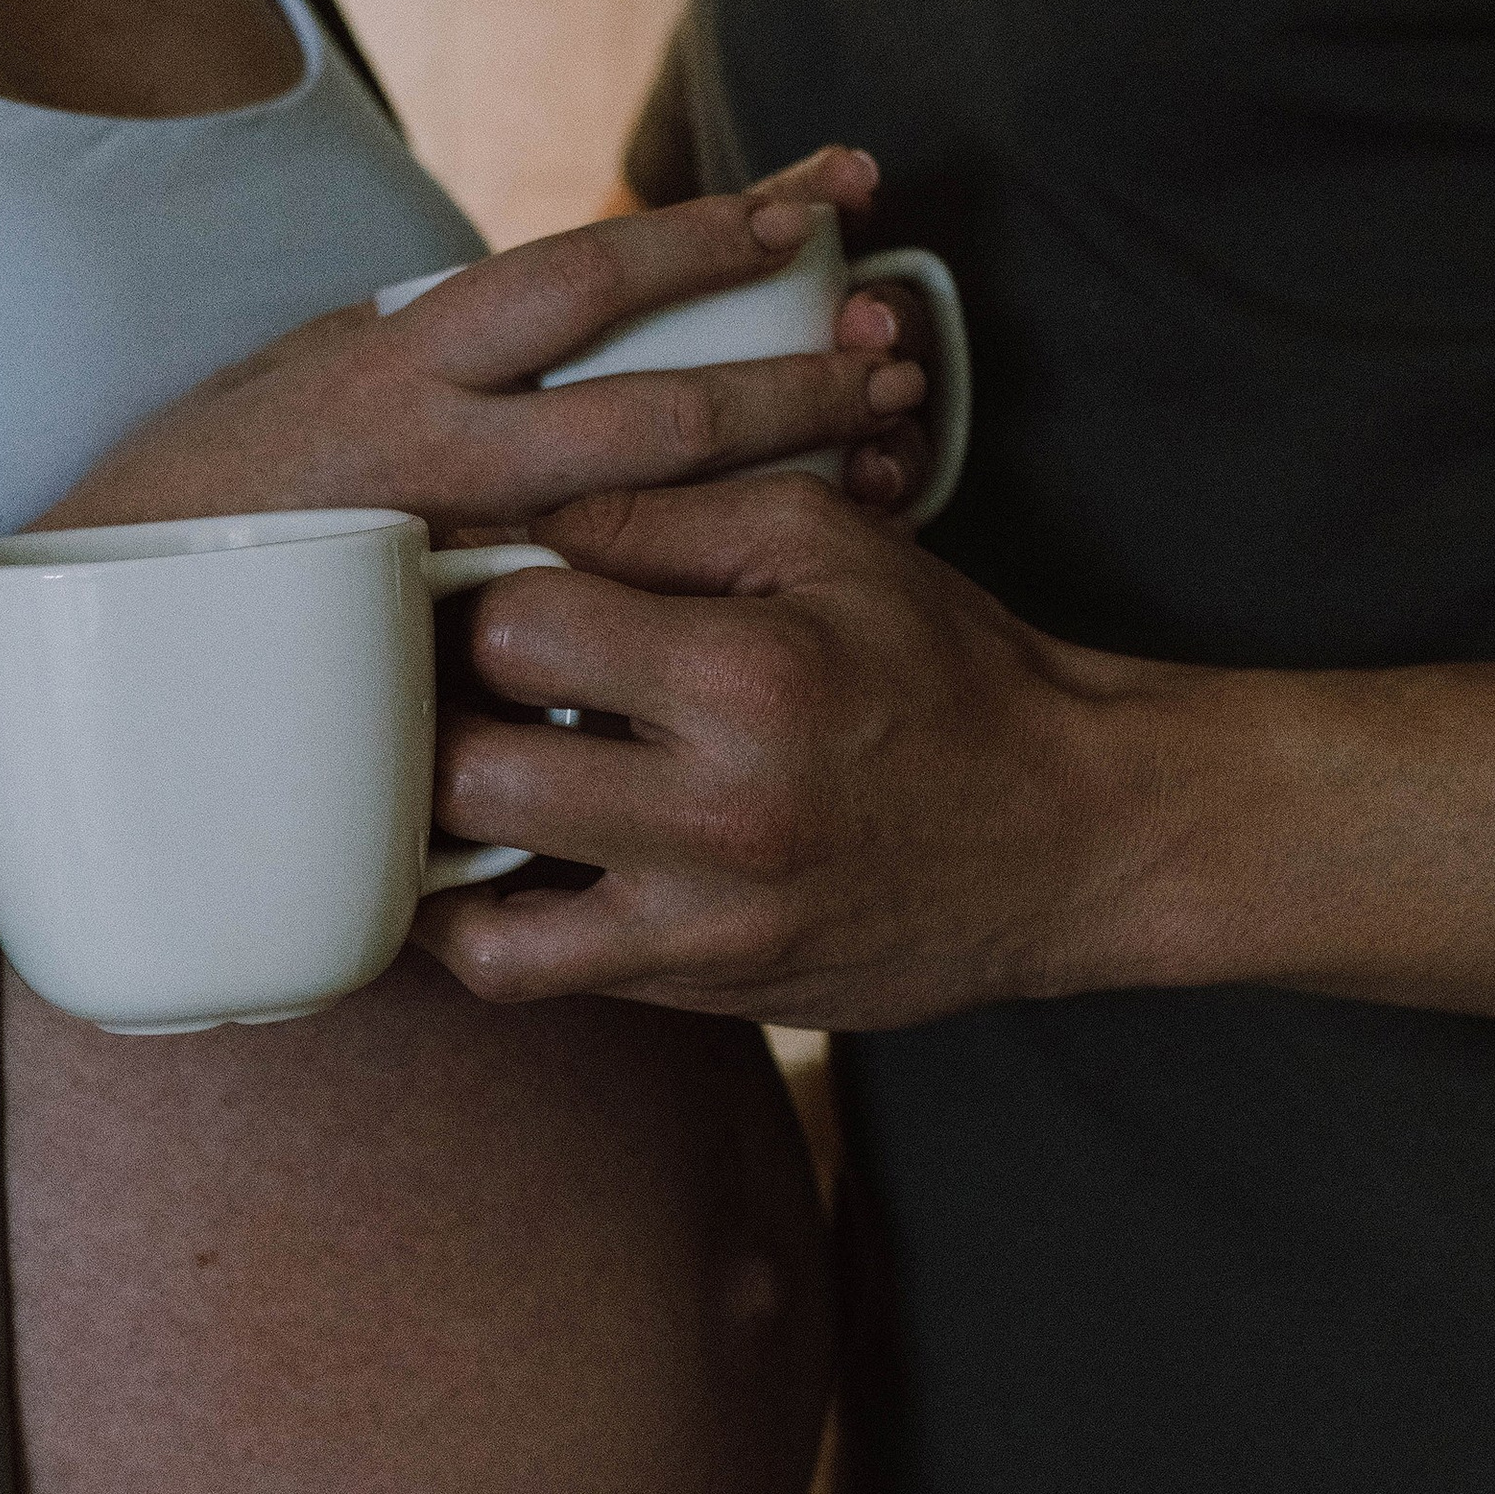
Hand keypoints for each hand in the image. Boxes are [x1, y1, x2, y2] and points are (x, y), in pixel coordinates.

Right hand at [39, 151, 926, 538]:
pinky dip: (700, 594)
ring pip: (651, 517)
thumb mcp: (311, 371)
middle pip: (658, 403)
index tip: (820, 195)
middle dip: (792, 370)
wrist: (85, 623)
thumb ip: (435, 347)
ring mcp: (450, 562)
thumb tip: (548, 300)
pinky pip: (601, 618)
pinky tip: (787, 583)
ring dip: (779, 475)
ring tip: (891, 450)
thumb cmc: (203, 486)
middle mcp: (438, 449)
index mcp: (409, 353)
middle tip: (902, 346)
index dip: (712, 230)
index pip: (588, 269)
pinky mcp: (447, 656)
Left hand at [409, 472, 1179, 1028]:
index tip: (461, 576)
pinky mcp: (695, 988)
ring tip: (429, 761)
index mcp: (749, 677)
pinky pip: (523, 973)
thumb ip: (668, 515)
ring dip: (426, 825)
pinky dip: (469, 921)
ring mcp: (701, 921)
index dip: (469, 589)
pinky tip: (462, 863)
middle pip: (468, 764)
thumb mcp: (832, 546)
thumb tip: (518, 506)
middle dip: (430, 711)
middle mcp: (717, 813)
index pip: (517, 623)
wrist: (1068, 836)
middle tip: (426, 674)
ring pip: (468, 896)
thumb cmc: (949, 672)